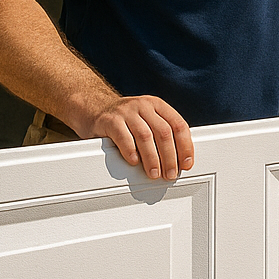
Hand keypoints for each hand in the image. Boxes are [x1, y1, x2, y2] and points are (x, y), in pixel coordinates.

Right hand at [78, 94, 192, 180]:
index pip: (179, 125)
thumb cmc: (124, 120)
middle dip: (170, 157)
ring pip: (145, 136)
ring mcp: (126, 111)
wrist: (92, 108)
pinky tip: (134, 162)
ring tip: (154, 173)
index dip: (185, 146)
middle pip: (163, 132)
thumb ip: (161, 133)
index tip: (186, 163)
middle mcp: (143, 105)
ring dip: (152, 158)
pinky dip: (131, 151)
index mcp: (157, 105)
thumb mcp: (146, 119)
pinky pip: (123, 137)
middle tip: (170, 174)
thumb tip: (179, 160)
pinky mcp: (109, 120)